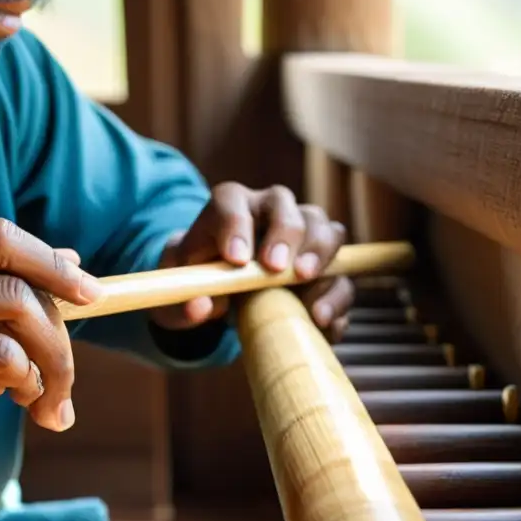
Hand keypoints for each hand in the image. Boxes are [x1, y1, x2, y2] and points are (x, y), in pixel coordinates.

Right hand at [0, 218, 102, 482]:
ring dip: (53, 358)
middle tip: (70, 364)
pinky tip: (22, 401)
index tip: (91, 294)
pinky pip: (5, 353)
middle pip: (15, 269)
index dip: (51, 262)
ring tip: (49, 396)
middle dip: (60, 316)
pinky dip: (29, 378)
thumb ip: (13, 300)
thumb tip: (73, 262)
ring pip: (18, 307)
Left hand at [150, 183, 354, 340]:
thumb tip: (200, 306)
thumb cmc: (196, 282)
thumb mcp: (180, 291)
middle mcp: (270, 213)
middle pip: (285, 205)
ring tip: (304, 280)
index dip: (234, 225)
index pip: (230, 201)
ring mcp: (303, 239)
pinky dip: (334, 296)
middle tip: (276, 267)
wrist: (219, 295)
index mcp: (228, 208)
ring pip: (325, 229)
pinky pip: (340, 278)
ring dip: (320, 252)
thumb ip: (181, 299)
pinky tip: (319, 319)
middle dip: (285, 232)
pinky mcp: (324, 273)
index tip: (235, 259)